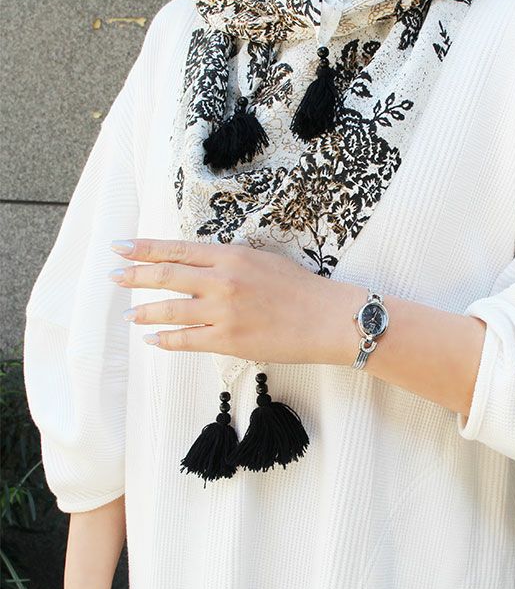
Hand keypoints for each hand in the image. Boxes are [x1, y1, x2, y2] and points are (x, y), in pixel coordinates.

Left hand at [108, 238, 363, 364]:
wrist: (327, 318)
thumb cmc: (302, 287)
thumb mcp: (264, 260)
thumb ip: (230, 260)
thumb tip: (202, 264)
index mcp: (230, 256)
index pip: (177, 250)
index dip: (144, 249)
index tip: (121, 247)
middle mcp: (221, 281)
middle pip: (165, 276)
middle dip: (134, 276)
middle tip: (114, 277)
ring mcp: (223, 312)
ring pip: (170, 310)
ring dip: (145, 312)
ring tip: (130, 316)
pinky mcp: (228, 340)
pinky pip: (186, 340)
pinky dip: (166, 340)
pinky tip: (154, 340)